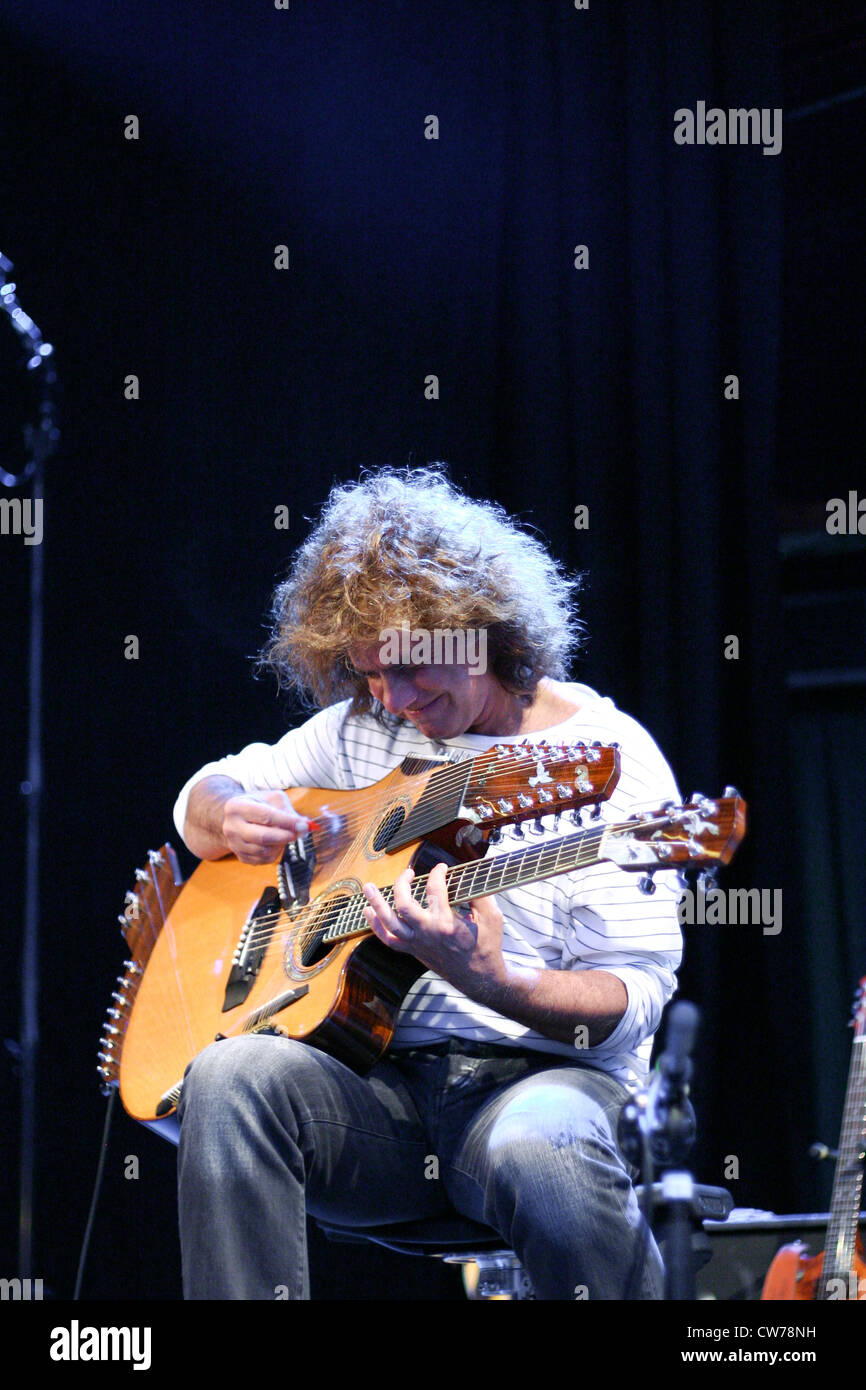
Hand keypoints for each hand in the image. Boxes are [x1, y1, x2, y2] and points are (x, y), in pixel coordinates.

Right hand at [221, 789, 311, 863]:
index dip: (288, 822)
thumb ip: (287, 810)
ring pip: (264, 851)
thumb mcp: (271, 798)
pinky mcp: (241, 856)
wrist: (236, 817)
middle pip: (263, 837)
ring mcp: (234, 844)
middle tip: (300, 833)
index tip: (304, 825)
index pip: (266, 816)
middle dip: (286, 836)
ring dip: (281, 845)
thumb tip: (303, 825)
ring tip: (285, 835)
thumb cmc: (257, 804)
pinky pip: (263, 860)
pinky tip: (276, 843)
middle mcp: (232, 827)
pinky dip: (275, 853)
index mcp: (237, 807)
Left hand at [361, 862, 507, 1003]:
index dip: (437, 873)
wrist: (480, 978)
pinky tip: (369, 913)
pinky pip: (389, 940)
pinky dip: (377, 927)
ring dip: (376, 904)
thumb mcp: (492, 917)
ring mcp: (418, 943)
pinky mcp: (414, 951)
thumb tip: (468, 875)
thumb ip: (480, 894)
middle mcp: (428, 932)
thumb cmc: (487, 947)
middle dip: (402, 884)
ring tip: (368, 888)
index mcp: (446, 923)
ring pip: (390, 923)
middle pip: (404, 904)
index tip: (441, 867)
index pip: (435, 889)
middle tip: (408, 873)